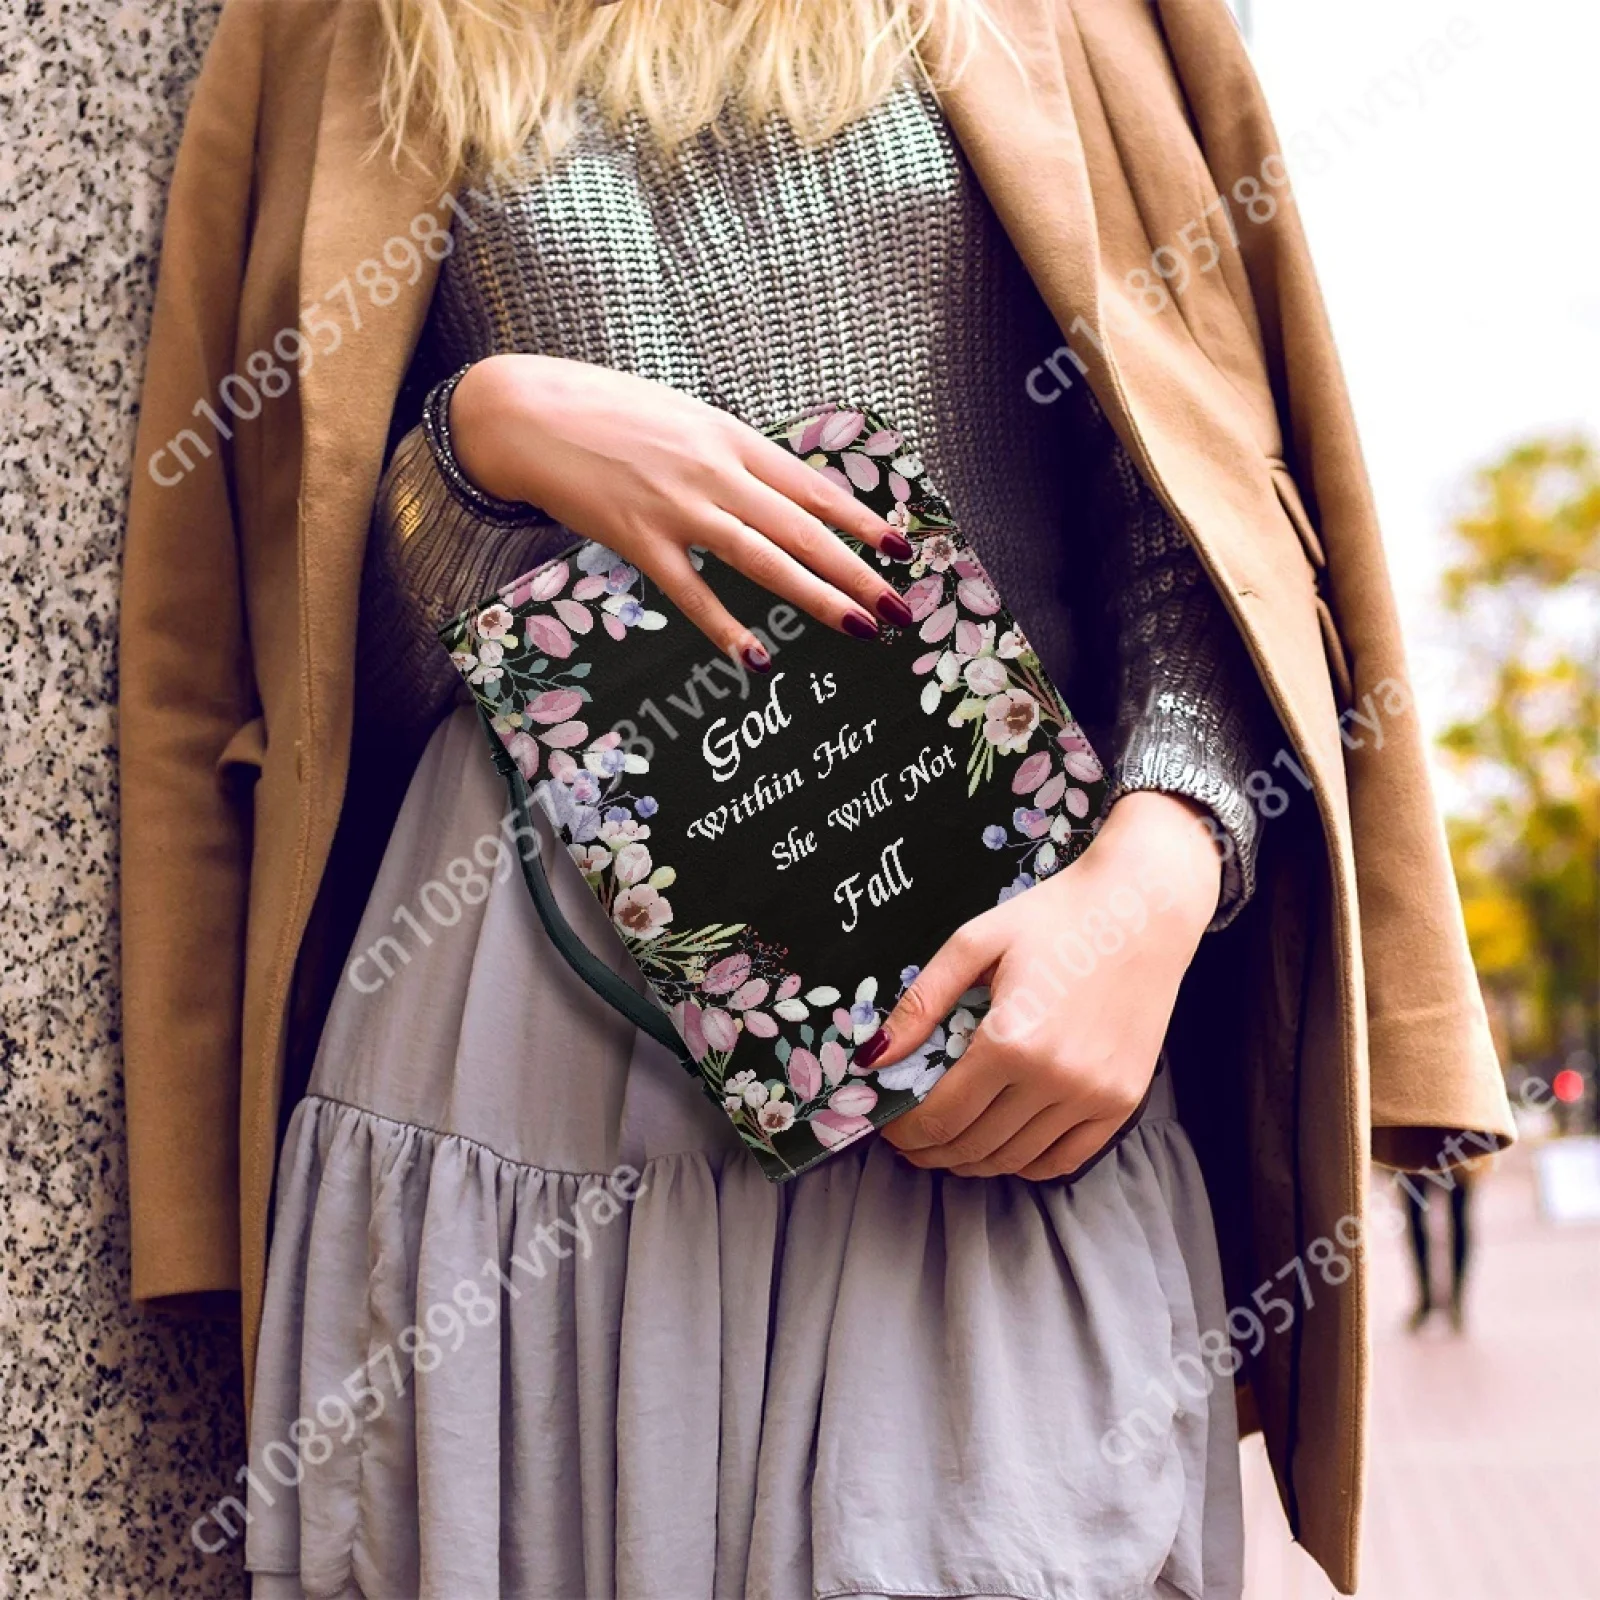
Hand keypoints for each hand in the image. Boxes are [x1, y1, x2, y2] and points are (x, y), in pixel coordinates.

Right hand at [449, 354, 913, 666]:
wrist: (528, 412)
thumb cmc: (606, 411)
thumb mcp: (682, 417)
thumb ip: (730, 454)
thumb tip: (776, 488)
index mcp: (729, 437)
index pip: (811, 486)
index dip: (860, 520)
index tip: (900, 547)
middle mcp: (713, 472)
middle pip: (802, 530)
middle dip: (858, 572)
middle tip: (899, 607)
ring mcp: (677, 508)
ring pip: (763, 560)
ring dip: (817, 599)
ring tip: (861, 628)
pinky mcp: (637, 540)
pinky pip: (692, 593)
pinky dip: (725, 628)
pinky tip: (756, 658)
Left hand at [865, 792, 1221, 1179]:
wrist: (1143, 907)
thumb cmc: (1055, 917)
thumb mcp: (975, 943)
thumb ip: (921, 1004)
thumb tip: (872, 1058)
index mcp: (1010, 1039)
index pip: (941, 1115)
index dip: (906, 1132)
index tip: (888, 1128)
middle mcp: (1054, 1077)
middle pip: (975, 1144)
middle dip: (931, 1151)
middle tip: (909, 1144)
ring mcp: (1094, 1095)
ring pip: (1016, 1158)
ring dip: (974, 1162)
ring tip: (949, 1148)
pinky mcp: (1123, 1100)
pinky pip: (1065, 1158)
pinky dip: (1027, 1163)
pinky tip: (1003, 1148)